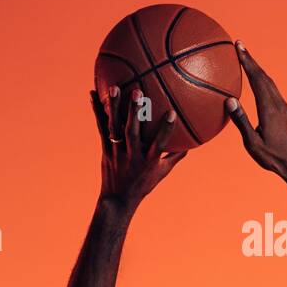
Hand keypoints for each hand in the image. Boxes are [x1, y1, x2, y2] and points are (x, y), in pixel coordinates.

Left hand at [90, 86, 185, 206]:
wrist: (118, 199)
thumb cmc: (143, 184)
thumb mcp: (162, 173)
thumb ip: (175, 156)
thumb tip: (192, 142)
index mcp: (148, 161)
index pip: (159, 144)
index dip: (166, 130)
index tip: (172, 113)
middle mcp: (132, 155)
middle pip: (132, 132)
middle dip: (134, 112)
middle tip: (137, 92)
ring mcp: (117, 151)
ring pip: (115, 127)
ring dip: (115, 107)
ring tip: (115, 87)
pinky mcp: (105, 148)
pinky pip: (101, 127)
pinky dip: (97, 111)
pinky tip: (94, 94)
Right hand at [225, 43, 286, 174]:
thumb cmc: (272, 157)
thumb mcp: (252, 142)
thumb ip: (241, 121)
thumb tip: (229, 100)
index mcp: (269, 108)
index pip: (256, 79)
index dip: (247, 61)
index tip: (238, 47)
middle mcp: (278, 103)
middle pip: (263, 76)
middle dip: (251, 60)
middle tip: (239, 45)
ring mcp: (283, 107)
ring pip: (270, 82)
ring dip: (257, 69)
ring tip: (246, 60)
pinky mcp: (285, 112)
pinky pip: (273, 90)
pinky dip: (263, 80)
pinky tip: (258, 82)